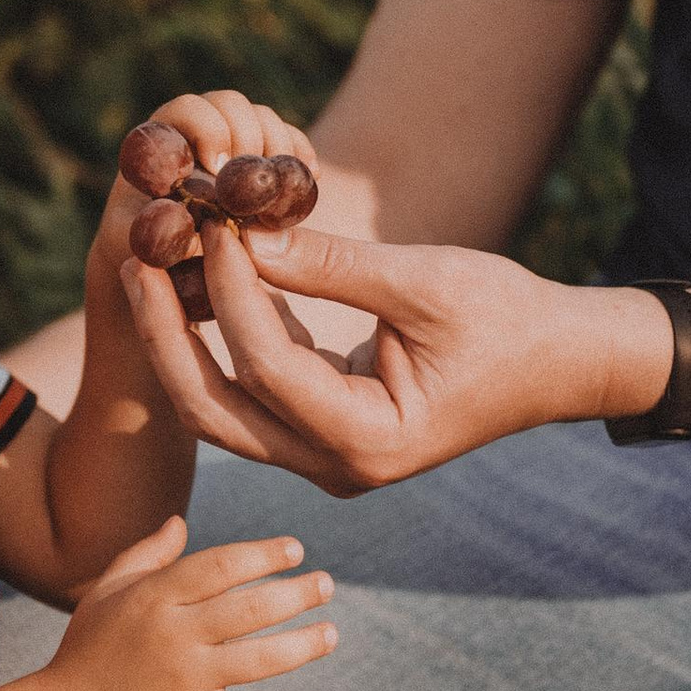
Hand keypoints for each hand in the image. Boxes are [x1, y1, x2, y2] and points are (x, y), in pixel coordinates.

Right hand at [39, 514, 337, 690]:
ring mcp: (184, 681)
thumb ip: (145, 556)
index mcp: (154, 598)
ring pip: (258, 660)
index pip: (220, 567)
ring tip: (331, 634)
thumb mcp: (106, 593)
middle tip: (327, 585)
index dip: (262, 555)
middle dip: (296, 595)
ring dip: (302, 646)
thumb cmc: (88, 650)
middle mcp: (172, 635)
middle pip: (249, 610)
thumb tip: (180, 522)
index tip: (296, 550)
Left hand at [92, 88, 317, 263]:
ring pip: (262, 117)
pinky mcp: (262, 159)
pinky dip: (301, 154)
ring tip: (278, 188)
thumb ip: (166, 231)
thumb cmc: (152, 254)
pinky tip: (313, 177)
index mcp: (163, 144)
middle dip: (247, 135)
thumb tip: (196, 224)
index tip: (219, 167)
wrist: (174, 265)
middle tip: (253, 179)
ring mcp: (233, 142)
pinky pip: (289, 138)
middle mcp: (197, 133)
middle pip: (228, 103)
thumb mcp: (151, 246)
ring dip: (277, 145)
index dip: (208, 128)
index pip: (188, 108)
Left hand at [119, 223, 674, 493]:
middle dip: (168, 336)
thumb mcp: (426, 281)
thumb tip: (244, 229)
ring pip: (222, 408)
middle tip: (133, 260)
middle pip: (215, 410)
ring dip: (183, 339)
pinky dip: (222, 339)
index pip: (270, 367)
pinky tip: (197, 280)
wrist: (557, 363)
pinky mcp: (321, 433)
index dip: (232, 292)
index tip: (212, 224)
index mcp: (369, 441)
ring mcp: (325, 457)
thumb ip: (332, 263)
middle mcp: (337, 466)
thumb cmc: (508, 319)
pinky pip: (251, 393)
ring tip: (149, 261)